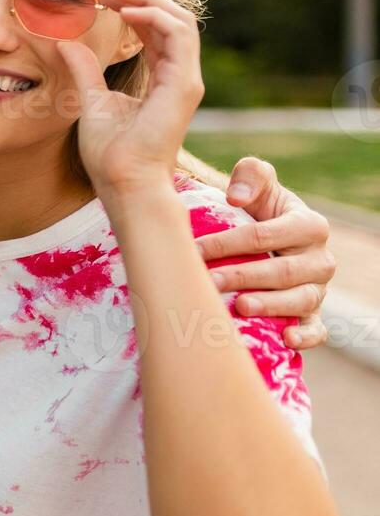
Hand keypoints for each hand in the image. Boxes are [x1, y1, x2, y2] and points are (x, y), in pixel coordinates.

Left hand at [60, 0, 203, 195]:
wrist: (123, 183)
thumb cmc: (110, 153)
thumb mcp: (91, 100)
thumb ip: (85, 70)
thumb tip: (65, 43)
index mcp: (162, 80)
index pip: (156, 31)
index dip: (131, 8)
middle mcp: (179, 77)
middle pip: (170, 20)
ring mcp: (186, 81)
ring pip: (181, 22)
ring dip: (148, 1)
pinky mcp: (185, 86)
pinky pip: (179, 36)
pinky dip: (155, 17)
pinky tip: (127, 11)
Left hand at [197, 158, 334, 349]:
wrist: (272, 233)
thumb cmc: (259, 206)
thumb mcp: (257, 181)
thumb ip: (250, 176)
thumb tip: (235, 197)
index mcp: (308, 225)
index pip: (264, 235)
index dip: (227, 243)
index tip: (194, 251)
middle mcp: (320, 259)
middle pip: (282, 271)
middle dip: (243, 277)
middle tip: (209, 282)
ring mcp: (318, 288)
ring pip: (300, 300)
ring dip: (270, 306)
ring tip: (240, 307)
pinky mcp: (314, 313)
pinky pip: (317, 328)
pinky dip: (306, 336)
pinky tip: (286, 339)